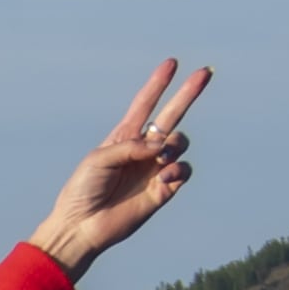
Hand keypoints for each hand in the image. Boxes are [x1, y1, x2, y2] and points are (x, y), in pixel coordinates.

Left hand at [30, 60, 209, 275]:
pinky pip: (183, 171)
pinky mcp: (164, 190)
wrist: (82, 226)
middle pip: (172, 115)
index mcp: (124, 137)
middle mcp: (143, 150)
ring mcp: (155, 168)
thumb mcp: (100, 159)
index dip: (158, 83)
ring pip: (180, 143)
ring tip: (161, 158)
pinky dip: (178, 168)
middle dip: (188, 93)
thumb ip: (131, 146)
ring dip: (175, 144)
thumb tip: (161, 146)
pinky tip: (164, 175)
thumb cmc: (83, 190)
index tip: (172, 63)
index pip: (145, 104)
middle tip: (206, 72)